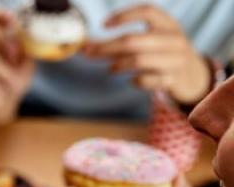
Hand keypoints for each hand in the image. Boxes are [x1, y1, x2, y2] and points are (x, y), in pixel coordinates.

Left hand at [84, 5, 210, 104]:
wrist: (193, 76)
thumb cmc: (163, 54)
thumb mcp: (152, 40)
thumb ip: (123, 41)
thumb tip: (86, 46)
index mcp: (168, 24)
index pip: (148, 11)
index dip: (124, 16)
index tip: (103, 25)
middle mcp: (174, 39)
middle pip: (133, 40)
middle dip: (106, 47)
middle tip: (89, 53)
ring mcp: (176, 60)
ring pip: (138, 60)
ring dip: (117, 64)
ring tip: (110, 68)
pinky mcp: (173, 79)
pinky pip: (147, 80)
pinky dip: (135, 81)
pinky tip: (131, 80)